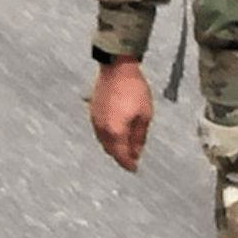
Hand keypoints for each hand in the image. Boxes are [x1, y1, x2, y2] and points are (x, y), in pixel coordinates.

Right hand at [89, 57, 152, 172]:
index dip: (128, 164)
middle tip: (130, 159)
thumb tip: (137, 152)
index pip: (121, 155)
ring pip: (103, 141)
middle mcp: (102, 128)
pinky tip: (116, 133)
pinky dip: (107, 136)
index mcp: (115, 131)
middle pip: (110, 150)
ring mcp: (95, 120)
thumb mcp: (144, 115)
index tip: (134, 169)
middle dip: (120, 156)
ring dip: (113, 146)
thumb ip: (140, 137)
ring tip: (125, 146)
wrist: (117, 68)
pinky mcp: (93, 111)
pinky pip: (99, 131)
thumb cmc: (133, 88)